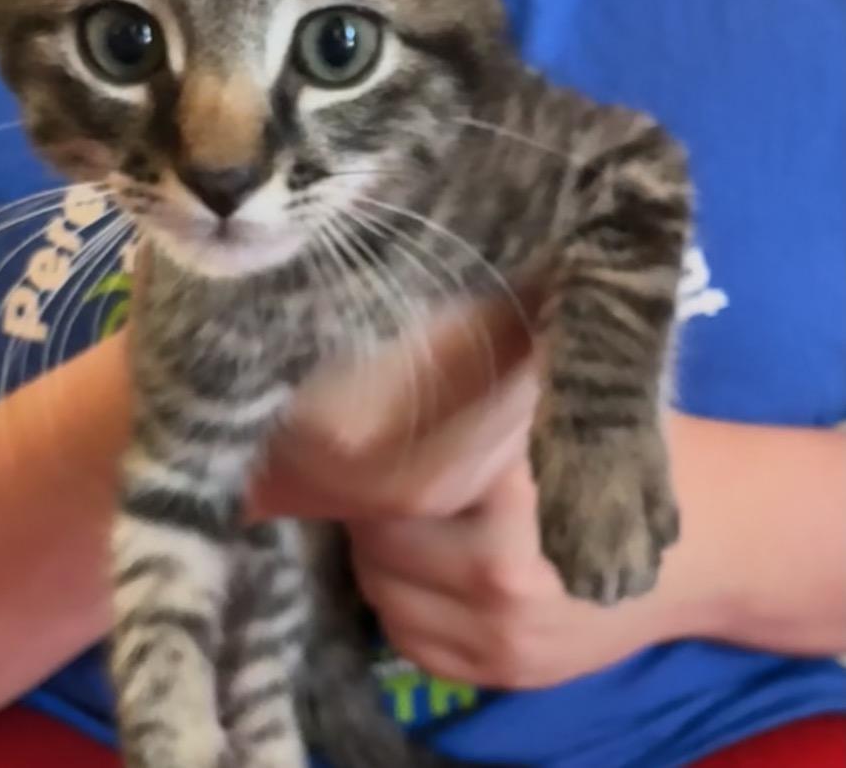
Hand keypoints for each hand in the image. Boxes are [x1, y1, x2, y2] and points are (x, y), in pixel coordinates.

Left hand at [251, 293, 688, 690]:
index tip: (328, 430)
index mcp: (509, 486)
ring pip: (380, 591)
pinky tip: (420, 564)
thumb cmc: (630, 451)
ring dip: (374, 551)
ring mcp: (503, 635)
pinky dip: (398, 601)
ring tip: (395, 512)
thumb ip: (472, 388)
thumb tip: (367, 368)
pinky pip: (408, 642)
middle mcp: (500, 570)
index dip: (348, 453)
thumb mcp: (557, 400)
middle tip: (366, 468)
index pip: (384, 475)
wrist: (714, 545)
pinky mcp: (508, 675)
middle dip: (359, 500)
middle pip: (373, 534)